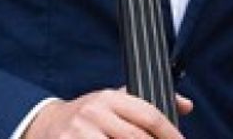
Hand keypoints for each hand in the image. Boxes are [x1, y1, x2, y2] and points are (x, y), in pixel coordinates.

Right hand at [24, 89, 193, 138]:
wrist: (46, 125)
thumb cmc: (89, 116)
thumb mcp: (115, 102)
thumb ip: (148, 105)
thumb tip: (186, 106)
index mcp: (110, 98)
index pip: (149, 115)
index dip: (169, 134)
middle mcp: (95, 112)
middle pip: (136, 138)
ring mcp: (79, 132)